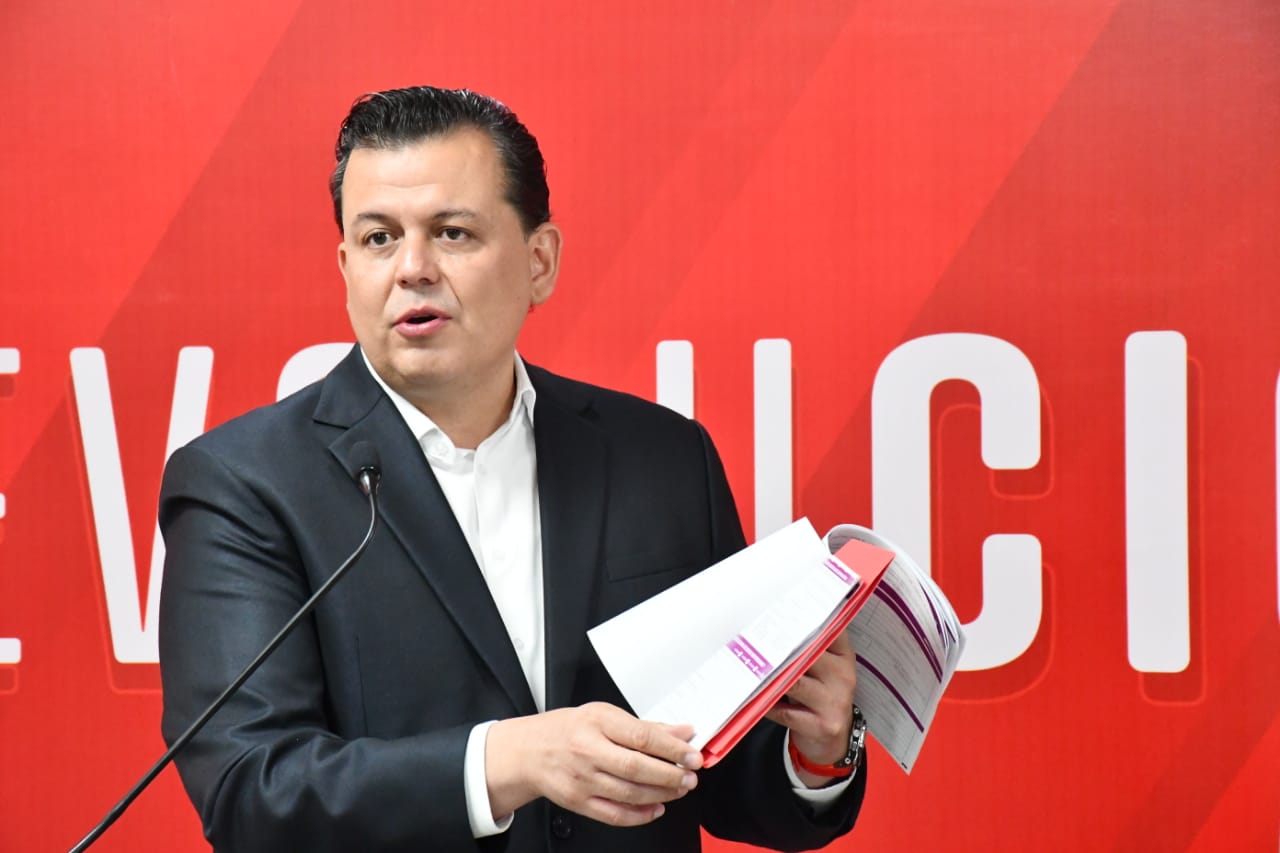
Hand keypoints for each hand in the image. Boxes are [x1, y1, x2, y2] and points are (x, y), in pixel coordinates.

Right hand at [485, 702, 701, 825]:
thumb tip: (682, 732)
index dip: (673, 748)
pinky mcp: (579, 802)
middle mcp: (588, 751)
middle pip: (637, 768)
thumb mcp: (604, 715)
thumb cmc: (567, 730)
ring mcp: (583, 779)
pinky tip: (656, 808)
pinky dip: (640, 815)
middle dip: (670, 775)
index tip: (693, 755)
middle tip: (690, 777)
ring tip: (678, 789)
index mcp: (597, 722)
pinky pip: (615, 814)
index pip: (642, 736)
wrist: (528, 751)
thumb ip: (645, 726)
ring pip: (629, 793)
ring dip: (661, 794)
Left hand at [764, 631, 857, 786]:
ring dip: (769, 677)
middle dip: (778, 649)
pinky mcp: (822, 725)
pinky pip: (785, 712)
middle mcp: (842, 675)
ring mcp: (834, 701)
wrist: (834, 739)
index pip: (827, 628)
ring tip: (750, 668)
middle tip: (752, 640)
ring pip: (794, 682)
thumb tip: (774, 623)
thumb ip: (808, 648)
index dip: (801, 620)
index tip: (777, 613)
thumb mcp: (824, 668)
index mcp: (843, 655)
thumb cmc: (821, 695)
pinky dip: (767, 705)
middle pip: (807, 654)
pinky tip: (754, 698)